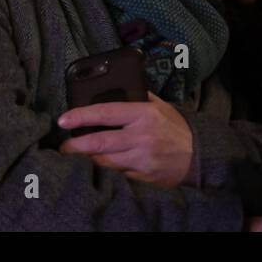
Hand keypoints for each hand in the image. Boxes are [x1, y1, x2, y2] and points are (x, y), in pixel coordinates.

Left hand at [58, 92, 193, 188]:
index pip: (107, 112)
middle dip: (76, 145)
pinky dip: (104, 170)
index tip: (64, 119)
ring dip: (87, 159)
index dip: (82, 116)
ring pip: (103, 161)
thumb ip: (140, 97)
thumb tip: (117, 85)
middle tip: (64, 147)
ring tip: (77, 156)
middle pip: (99, 141)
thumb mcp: (161, 107)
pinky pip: (115, 174)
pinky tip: (98, 166)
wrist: (198, 155)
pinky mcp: (141, 175)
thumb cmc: (176, 129)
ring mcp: (141, 158)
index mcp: (144, 114)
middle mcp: (141, 136)